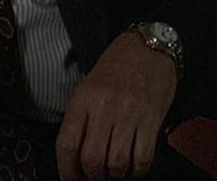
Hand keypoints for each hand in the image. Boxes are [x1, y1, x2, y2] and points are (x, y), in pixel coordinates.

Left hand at [56, 31, 177, 179]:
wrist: (148, 48)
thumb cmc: (116, 69)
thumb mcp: (88, 87)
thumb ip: (79, 120)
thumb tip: (74, 158)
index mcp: (82, 99)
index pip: (66, 144)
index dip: (66, 170)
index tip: (71, 179)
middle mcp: (103, 107)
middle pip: (91, 159)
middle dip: (92, 176)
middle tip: (95, 176)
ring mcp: (128, 113)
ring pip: (116, 163)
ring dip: (114, 175)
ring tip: (114, 171)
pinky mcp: (150, 119)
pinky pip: (142, 158)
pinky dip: (136, 170)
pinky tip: (133, 167)